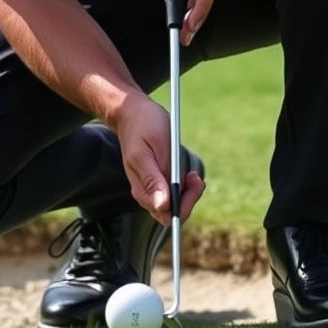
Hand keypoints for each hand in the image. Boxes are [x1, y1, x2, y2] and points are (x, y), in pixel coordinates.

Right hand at [115, 95, 205, 225]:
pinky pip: (173, 195)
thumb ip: (155, 178)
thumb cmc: (144, 126)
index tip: (193, 181)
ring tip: (192, 174)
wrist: (132, 114)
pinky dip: (185, 188)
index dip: (184, 204)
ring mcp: (150, 189)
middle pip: (171, 213)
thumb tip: (161, 205)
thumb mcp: (152, 147)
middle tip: (195, 177)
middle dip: (189, 199)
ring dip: (188, 193)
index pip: (166, 213)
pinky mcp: (156, 183)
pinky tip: (187, 174)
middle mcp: (145, 192)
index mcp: (142, 186)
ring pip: (174, 206)